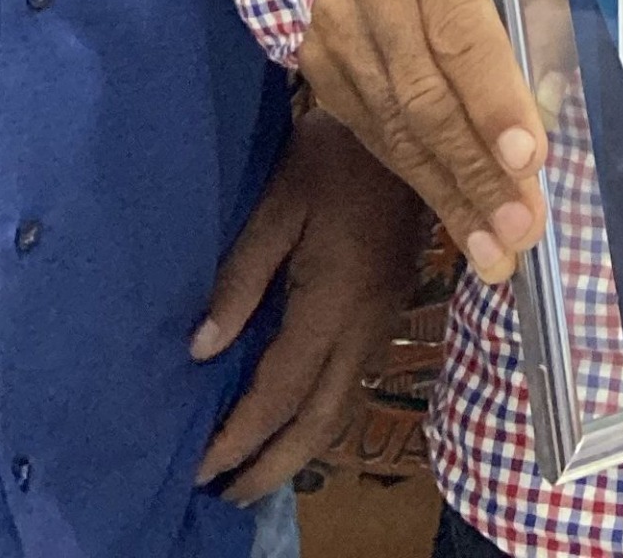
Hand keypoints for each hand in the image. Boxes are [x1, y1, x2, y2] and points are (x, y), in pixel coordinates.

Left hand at [190, 106, 433, 503]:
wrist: (422, 126)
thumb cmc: (337, 154)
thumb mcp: (278, 202)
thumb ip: (241, 277)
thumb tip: (201, 349)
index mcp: (333, 301)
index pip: (280, 390)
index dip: (239, 435)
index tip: (200, 468)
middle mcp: (364, 325)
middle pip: (319, 420)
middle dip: (272, 466)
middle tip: (224, 496)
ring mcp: (384, 320)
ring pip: (342, 408)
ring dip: (298, 449)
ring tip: (254, 474)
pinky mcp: (390, 309)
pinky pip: (353, 383)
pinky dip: (320, 418)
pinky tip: (295, 420)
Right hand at [295, 0, 548, 283]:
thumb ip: (535, 14)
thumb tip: (549, 104)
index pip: (462, 33)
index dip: (495, 100)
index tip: (530, 159)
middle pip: (426, 97)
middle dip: (477, 173)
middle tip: (520, 232)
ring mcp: (337, 36)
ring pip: (395, 130)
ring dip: (450, 196)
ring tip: (496, 252)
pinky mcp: (319, 70)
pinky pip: (374, 137)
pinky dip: (419, 181)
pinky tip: (459, 218)